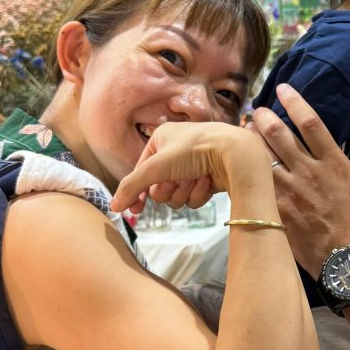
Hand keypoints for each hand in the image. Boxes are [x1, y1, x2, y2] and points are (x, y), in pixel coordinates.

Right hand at [111, 122, 269, 215]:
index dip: (137, 191)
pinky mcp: (207, 179)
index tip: (134, 210)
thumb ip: (132, 186)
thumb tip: (114, 206)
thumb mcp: (157, 166)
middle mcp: (176, 151)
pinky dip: (198, 193)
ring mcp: (193, 166)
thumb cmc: (195, 151)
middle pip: (158, 187)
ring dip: (183, 191)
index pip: (141, 170)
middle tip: (176, 181)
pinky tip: (208, 181)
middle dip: (167, 189)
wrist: (234, 155)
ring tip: (195, 179)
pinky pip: (192, 197)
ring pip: (175, 195)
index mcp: (161, 139)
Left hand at [250, 85, 349, 275]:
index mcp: (334, 163)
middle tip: (257, 110)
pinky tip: (239, 168)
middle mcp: (309, 172)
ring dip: (251, 143)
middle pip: (278, 135)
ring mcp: (291, 193)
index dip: (294, 101)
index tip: (283, 88)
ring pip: (263, 159)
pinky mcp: (279, 212)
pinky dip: (247, 175)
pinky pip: (258, 188)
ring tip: (244, 133)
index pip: (310, 122)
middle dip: (264, 117)